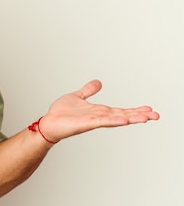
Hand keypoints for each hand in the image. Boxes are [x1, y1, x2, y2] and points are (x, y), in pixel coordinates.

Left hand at [39, 80, 159, 142]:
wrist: (48, 122)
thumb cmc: (61, 113)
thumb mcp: (77, 96)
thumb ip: (88, 91)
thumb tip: (98, 82)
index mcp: (99, 111)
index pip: (121, 110)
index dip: (135, 110)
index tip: (150, 110)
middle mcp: (99, 116)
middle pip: (123, 115)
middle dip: (139, 115)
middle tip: (156, 116)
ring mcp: (93, 121)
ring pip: (116, 119)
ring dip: (131, 118)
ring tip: (146, 118)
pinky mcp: (85, 123)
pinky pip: (101, 121)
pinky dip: (113, 121)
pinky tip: (124, 120)